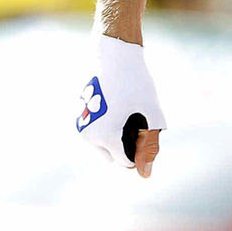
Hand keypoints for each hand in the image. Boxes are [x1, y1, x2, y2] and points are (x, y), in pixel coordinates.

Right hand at [76, 33, 166, 175]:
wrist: (114, 56)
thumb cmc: (136, 83)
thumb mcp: (151, 113)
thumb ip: (150, 144)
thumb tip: (146, 173)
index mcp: (108, 137)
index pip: (126, 162)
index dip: (142, 150)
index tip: (147, 128)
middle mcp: (90, 137)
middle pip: (113, 157)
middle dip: (128, 146)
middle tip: (140, 120)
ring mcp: (82, 127)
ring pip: (103, 146)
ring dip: (118, 137)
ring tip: (130, 111)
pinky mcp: (80, 117)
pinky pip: (97, 132)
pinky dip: (108, 126)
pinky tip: (119, 106)